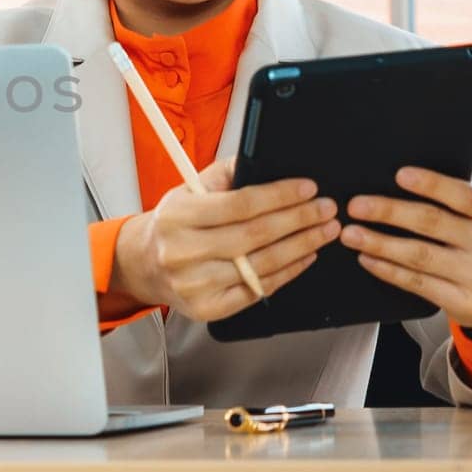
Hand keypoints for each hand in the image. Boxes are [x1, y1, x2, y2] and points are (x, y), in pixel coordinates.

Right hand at [111, 156, 341, 322]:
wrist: (145, 264)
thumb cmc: (174, 224)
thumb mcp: (190, 190)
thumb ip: (226, 174)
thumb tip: (267, 163)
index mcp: (177, 216)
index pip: (240, 204)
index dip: (280, 195)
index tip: (308, 188)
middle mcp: (182, 252)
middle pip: (256, 235)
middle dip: (299, 219)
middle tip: (326, 209)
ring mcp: (195, 284)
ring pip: (262, 264)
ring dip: (302, 246)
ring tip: (324, 231)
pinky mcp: (208, 309)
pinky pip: (259, 290)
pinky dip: (288, 272)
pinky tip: (304, 256)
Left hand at [341, 167, 471, 330]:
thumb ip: (449, 197)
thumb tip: (393, 181)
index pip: (465, 195)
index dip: (433, 184)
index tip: (399, 175)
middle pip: (434, 223)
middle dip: (390, 212)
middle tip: (355, 206)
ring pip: (421, 256)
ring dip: (380, 243)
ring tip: (351, 234)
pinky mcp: (466, 302)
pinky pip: (418, 283)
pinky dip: (388, 270)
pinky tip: (366, 258)